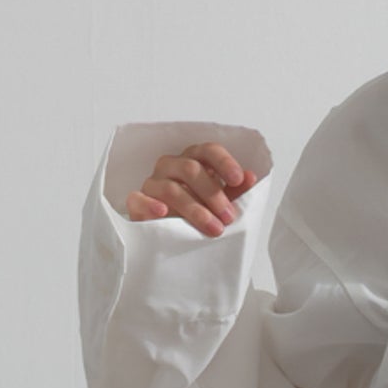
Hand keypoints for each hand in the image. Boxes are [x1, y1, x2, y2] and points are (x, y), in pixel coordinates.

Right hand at [125, 143, 259, 236]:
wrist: (169, 236)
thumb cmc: (196, 213)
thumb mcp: (219, 203)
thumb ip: (234, 191)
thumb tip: (250, 177)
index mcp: (193, 161)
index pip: (208, 151)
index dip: (224, 163)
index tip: (238, 179)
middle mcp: (171, 166)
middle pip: (191, 169)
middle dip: (214, 194)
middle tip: (229, 217)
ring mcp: (152, 183)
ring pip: (171, 189)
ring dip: (196, 209)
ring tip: (213, 228)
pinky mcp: (137, 202)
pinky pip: (138, 199)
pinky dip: (150, 205)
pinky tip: (164, 213)